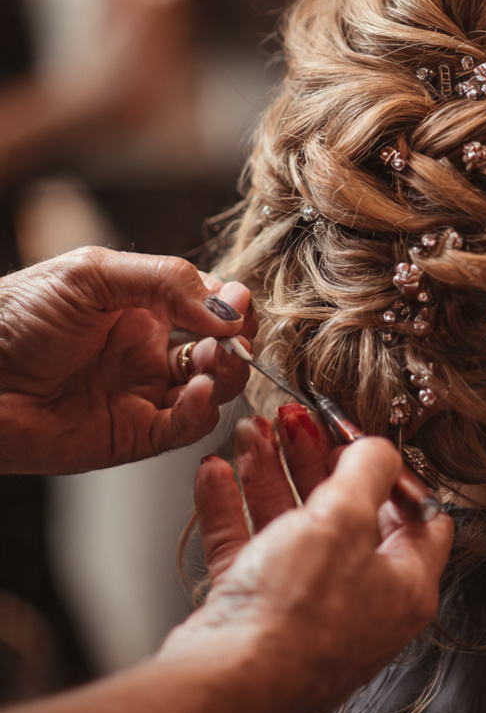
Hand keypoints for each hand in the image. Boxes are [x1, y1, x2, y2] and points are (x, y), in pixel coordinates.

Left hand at [0, 246, 257, 475]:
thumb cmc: (14, 315)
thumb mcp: (93, 274)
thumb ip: (166, 282)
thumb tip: (227, 308)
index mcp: (142, 305)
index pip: (210, 304)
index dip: (230, 306)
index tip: (235, 306)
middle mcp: (148, 351)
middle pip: (220, 349)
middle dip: (234, 343)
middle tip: (228, 339)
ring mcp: (142, 395)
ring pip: (211, 389)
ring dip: (222, 376)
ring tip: (208, 364)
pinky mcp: (133, 437)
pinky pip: (184, 429)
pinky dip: (200, 412)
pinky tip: (194, 393)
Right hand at [161, 415, 452, 712]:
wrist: (229, 681)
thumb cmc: (298, 614)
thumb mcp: (347, 519)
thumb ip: (367, 471)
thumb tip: (379, 449)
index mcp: (404, 585)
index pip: (418, 517)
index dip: (393, 472)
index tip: (361, 440)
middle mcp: (360, 601)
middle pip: (347, 515)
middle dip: (317, 460)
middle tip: (296, 422)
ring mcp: (305, 610)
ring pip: (291, 527)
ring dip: (269, 474)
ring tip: (251, 432)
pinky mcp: (256, 615)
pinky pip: (248, 550)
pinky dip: (231, 509)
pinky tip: (216, 473)